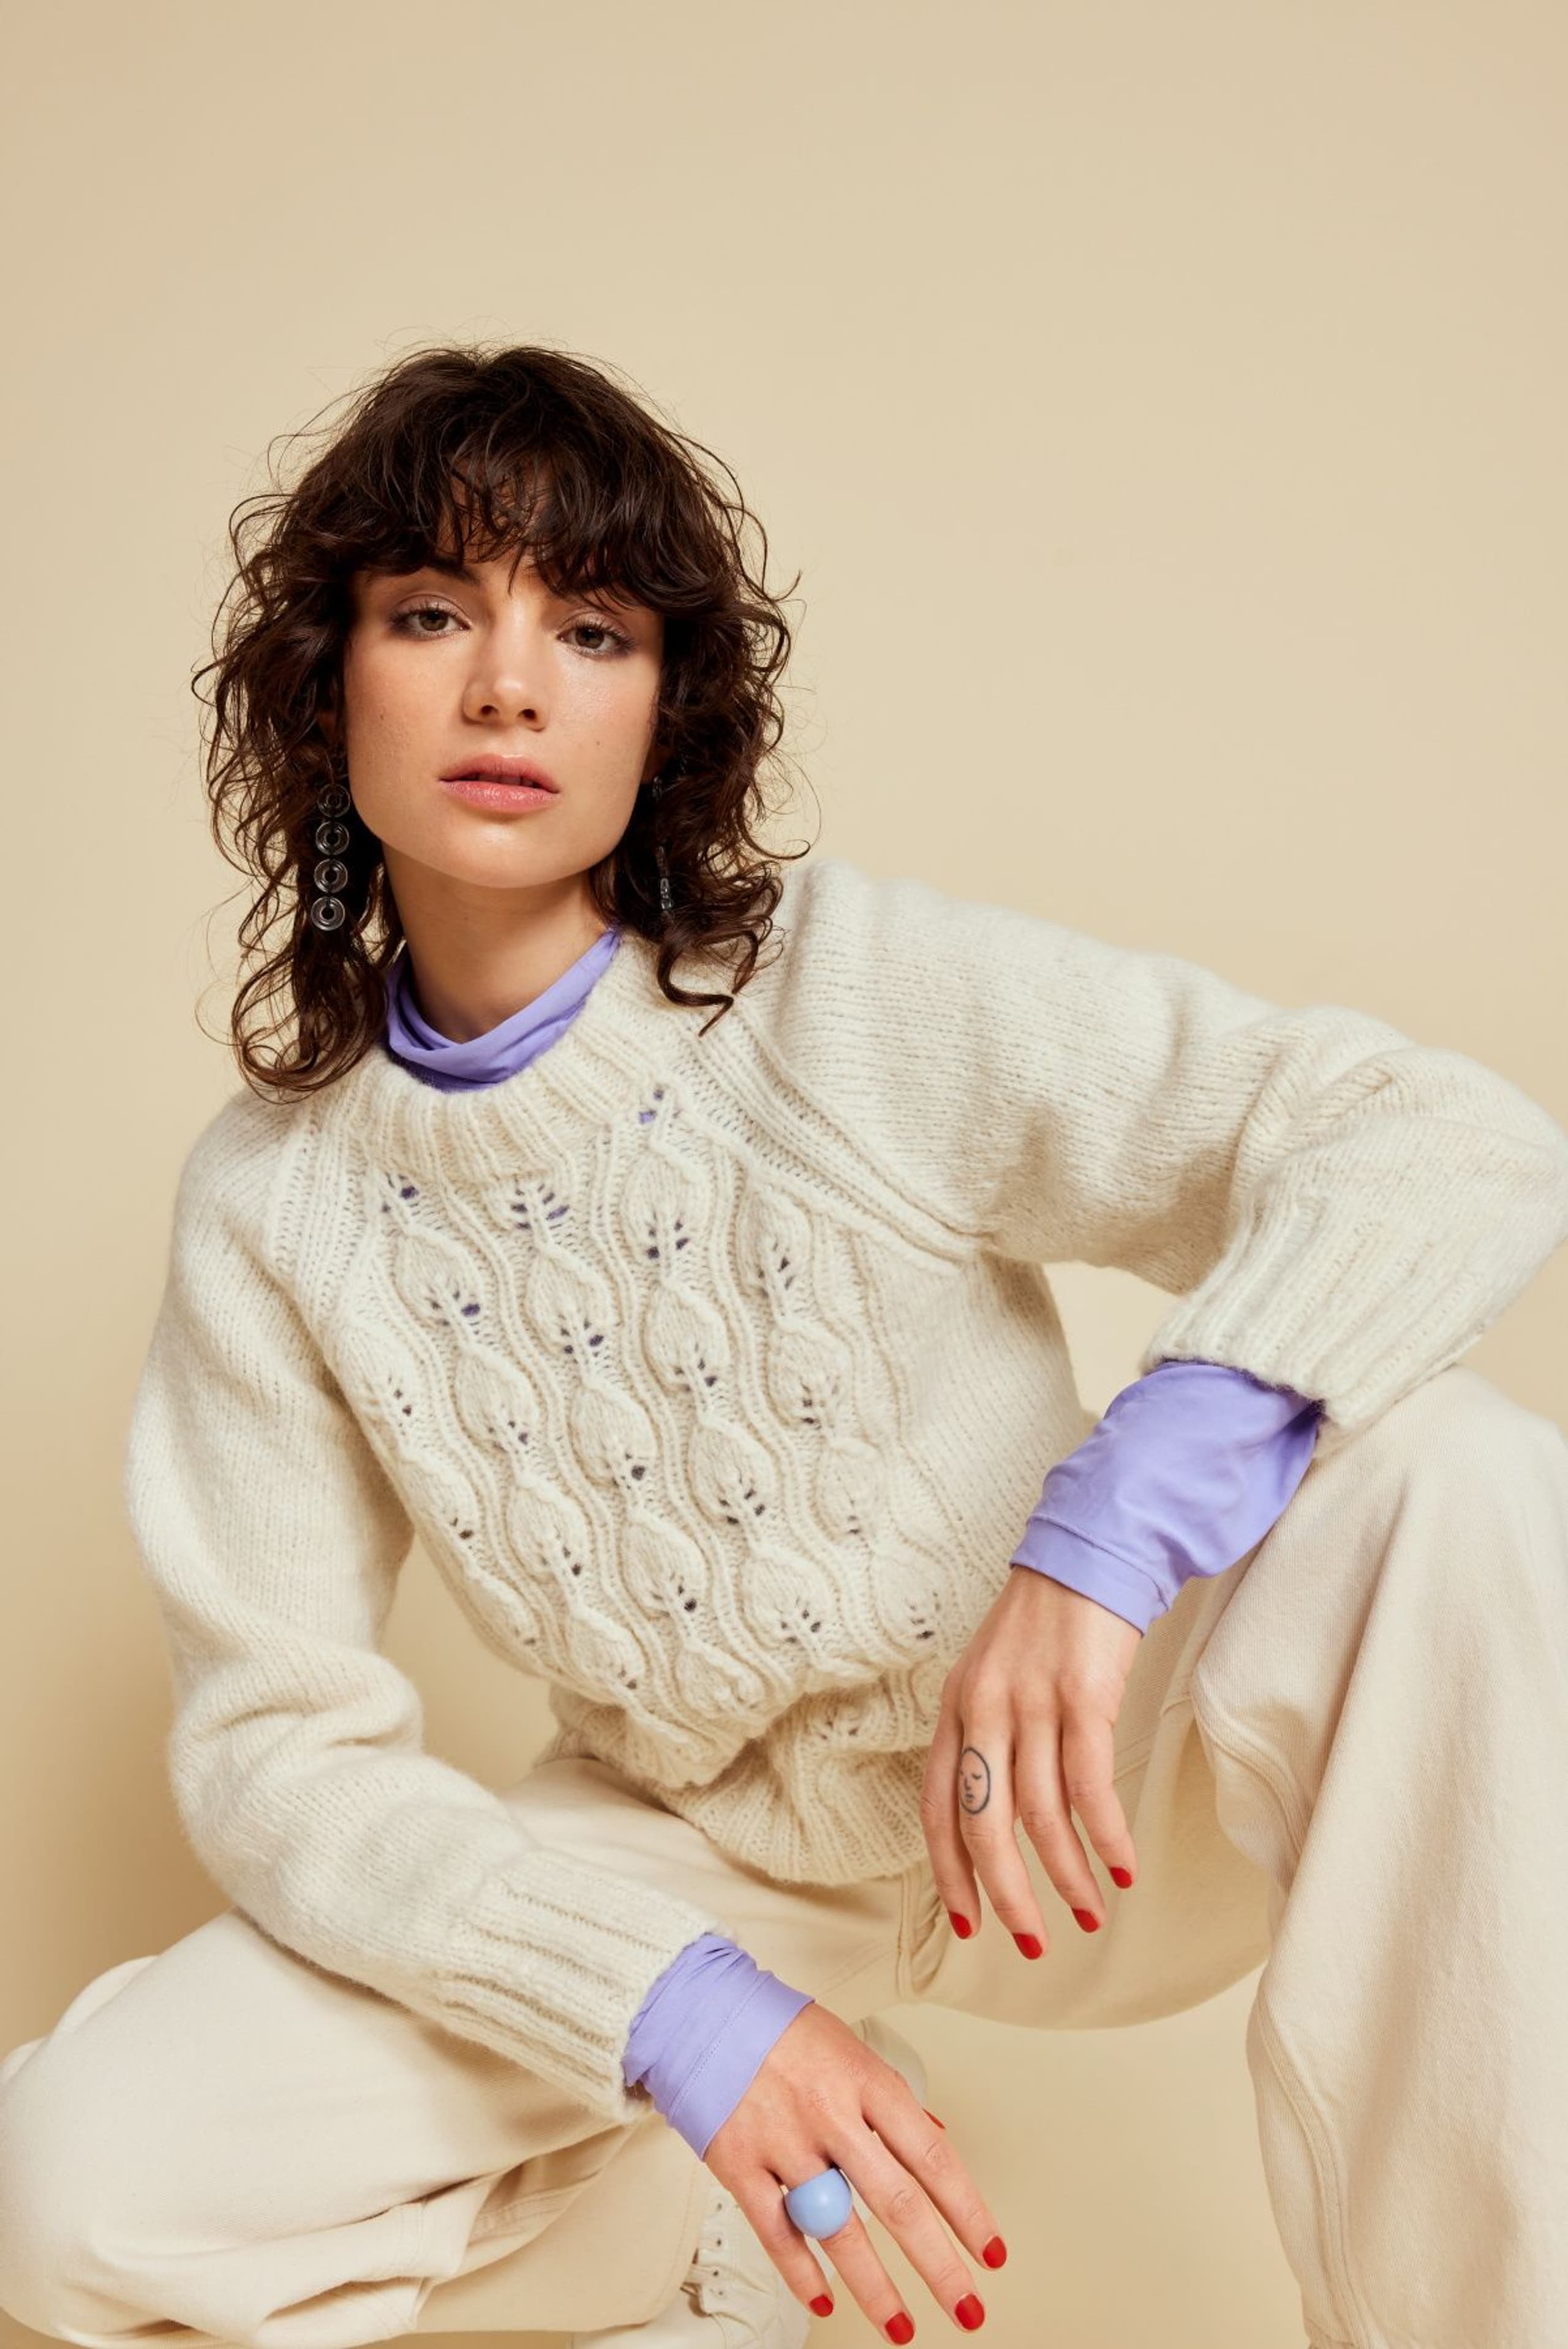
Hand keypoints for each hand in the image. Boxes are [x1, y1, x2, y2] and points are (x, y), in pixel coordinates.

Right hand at [702, 2000, 1004, 2335]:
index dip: (967, 2210)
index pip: (931, 2156)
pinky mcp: (739, 2163)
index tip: (990, 2251)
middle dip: (939, 2264)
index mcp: (865, 2079)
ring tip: (902, 2329)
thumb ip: (891, 2102)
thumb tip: (936, 2142)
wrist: (703, 2011)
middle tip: (968, 2308)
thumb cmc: (784, 2032)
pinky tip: (825, 2300)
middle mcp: (829, 2113)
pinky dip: (802, 2273)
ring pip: (838, 2229)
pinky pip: (776, 2231)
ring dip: (876, 2289)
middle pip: (897, 2202)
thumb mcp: (851, 2050)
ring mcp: (783, 2141)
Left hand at [921, 1567, 1142, 1950]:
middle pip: (984, 1826)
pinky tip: (1122, 1866)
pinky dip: (1107, 1836)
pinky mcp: (1084, 1699)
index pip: (938, 1810)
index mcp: (955, 1710)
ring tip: (1089, 1910)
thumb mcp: (990, 1678)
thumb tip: (1001, 1824)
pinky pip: (1090, 1787)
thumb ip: (986, 1742)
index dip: (951, 1874)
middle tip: (1032, 1940)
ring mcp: (1032, 1704)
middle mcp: (984, 1711)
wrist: (1086, 1560)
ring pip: (1042, 1815)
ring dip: (1068, 1875)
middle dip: (1007, 1895)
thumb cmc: (1042, 1628)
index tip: (970, 1923)